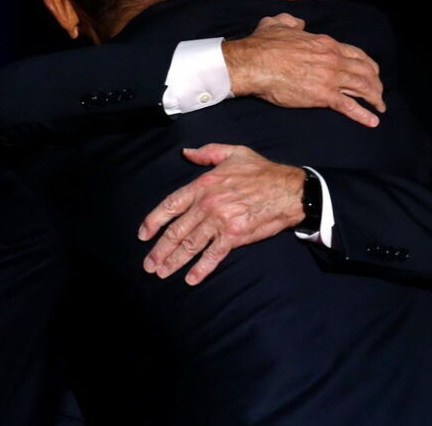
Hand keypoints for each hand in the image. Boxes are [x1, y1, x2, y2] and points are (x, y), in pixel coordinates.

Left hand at [138, 144, 304, 285]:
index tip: (143, 235)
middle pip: (177, 231)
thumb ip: (207, 153)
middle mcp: (207, 204)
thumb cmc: (262, 171)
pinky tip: (190, 279)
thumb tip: (186, 152)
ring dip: (174, 261)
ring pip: (191, 245)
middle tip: (149, 264)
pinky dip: (201, 269)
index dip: (154, 221)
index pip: (171, 205)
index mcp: (203, 185)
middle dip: (160, 250)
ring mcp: (220, 222)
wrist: (288, 190)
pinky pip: (214, 255)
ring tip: (162, 273)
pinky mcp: (235, 236)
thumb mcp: (233, 153)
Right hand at [223, 13, 385, 126]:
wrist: (254, 63)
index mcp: (325, 43)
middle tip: (378, 92)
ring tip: (379, 107)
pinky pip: (349, 106)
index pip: (356, 54)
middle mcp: (333, 59)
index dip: (367, 64)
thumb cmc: (262, 44)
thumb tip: (298, 22)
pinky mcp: (323, 95)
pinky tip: (372, 122)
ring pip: (362, 87)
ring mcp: (330, 78)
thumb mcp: (277, 23)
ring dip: (375, 98)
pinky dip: (364, 115)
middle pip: (365, 71)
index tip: (372, 72)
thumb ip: (291, 21)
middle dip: (376, 82)